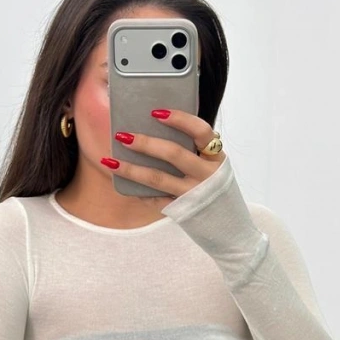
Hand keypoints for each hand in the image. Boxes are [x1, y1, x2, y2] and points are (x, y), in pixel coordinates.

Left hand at [102, 107, 224, 205]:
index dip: (179, 119)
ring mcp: (193, 194)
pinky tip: (122, 184)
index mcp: (216, 157)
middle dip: (145, 143)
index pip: (200, 131)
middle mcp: (207, 174)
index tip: (156, 112)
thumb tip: (157, 126)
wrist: (230, 226)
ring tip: (109, 161)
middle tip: (122, 135)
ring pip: (157, 178)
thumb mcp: (214, 165)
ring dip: (131, 169)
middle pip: (174, 154)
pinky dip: (138, 192)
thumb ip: (194, 149)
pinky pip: (155, 199)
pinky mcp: (182, 210)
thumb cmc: (216, 187)